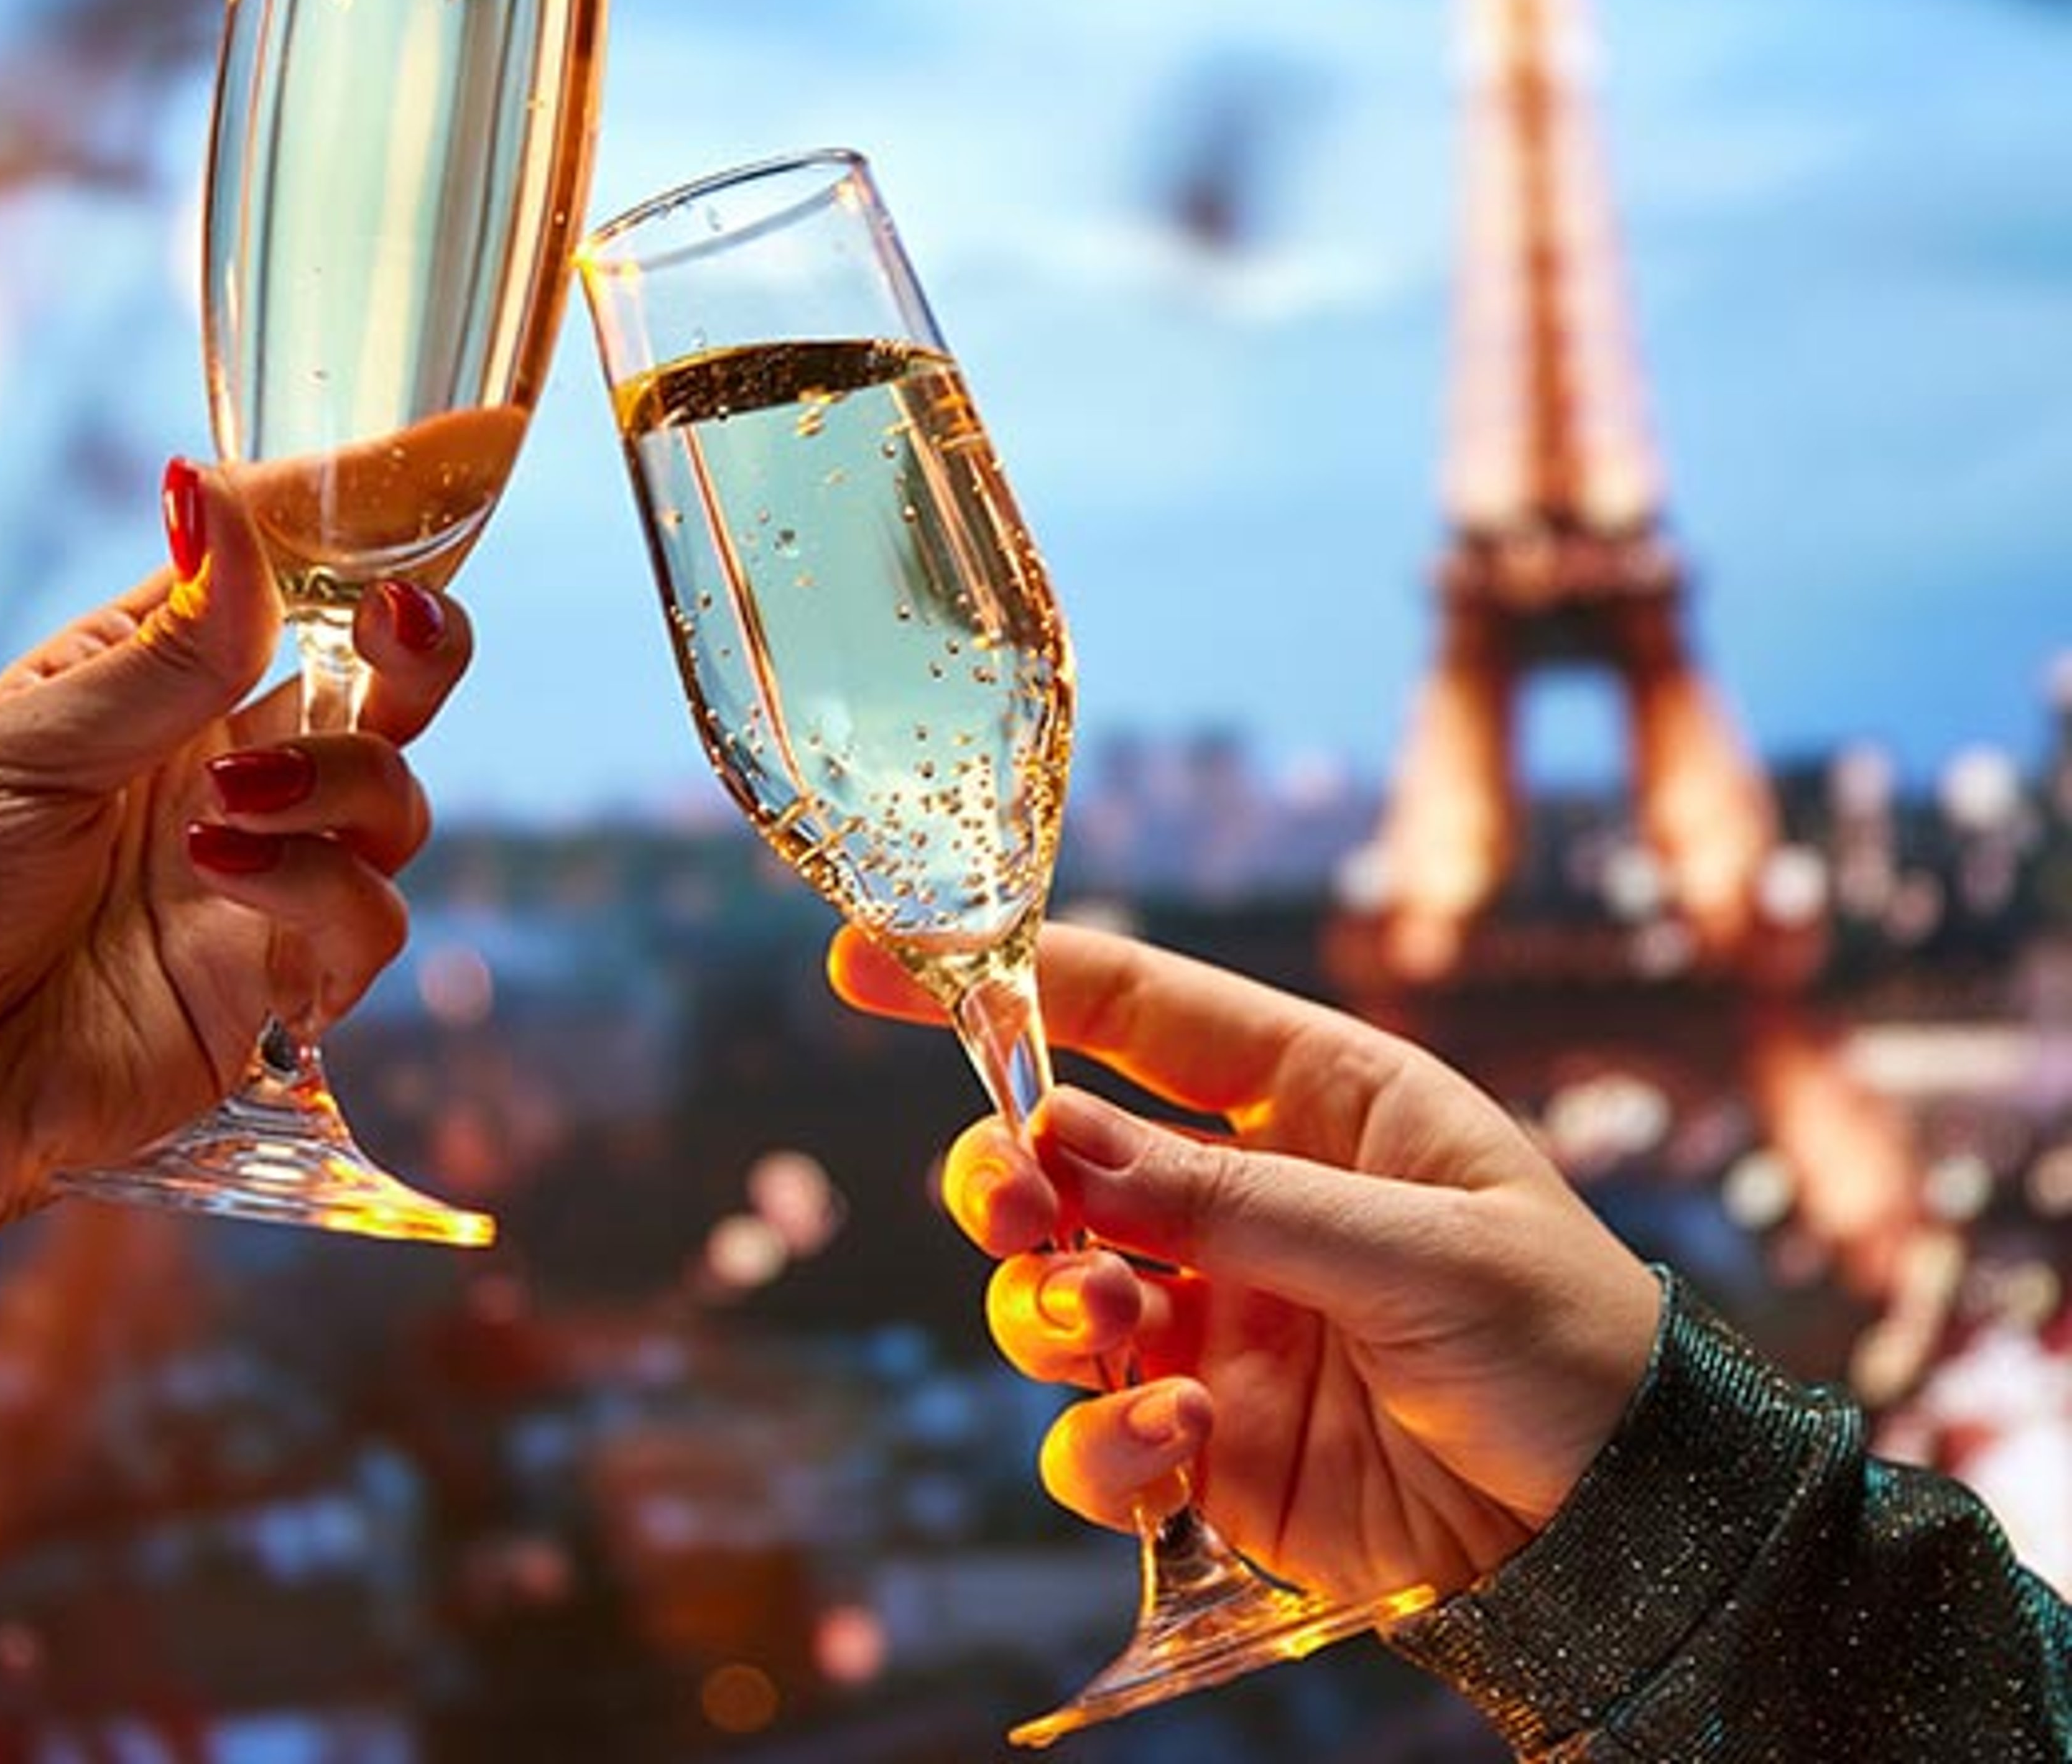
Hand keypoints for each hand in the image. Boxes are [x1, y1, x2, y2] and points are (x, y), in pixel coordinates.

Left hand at [0, 458, 471, 1261]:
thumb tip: (224, 498)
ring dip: (340, 780)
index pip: (283, 585)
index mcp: (153, 688)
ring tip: (230, 801)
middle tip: (400, 623)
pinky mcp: (276, 987)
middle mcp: (225, 773)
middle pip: (382, 687)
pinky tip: (221, 874)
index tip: (445, 454)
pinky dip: (316, 887)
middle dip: (418, 644)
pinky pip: (366, 920)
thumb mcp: (20, 749)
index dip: (361, 526)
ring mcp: (261, 880)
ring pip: (395, 799)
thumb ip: (164, 652)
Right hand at [830, 918, 1662, 1600]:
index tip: (871, 964)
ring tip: (1116, 1331)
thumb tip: (1059, 1141)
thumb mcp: (1422, 1245)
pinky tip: (1178, 1445)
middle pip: (1058, 1157)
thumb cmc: (1567, 1342)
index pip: (1134, 1007)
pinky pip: (1099, 1438)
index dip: (1005, 980)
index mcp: (1313, 1099)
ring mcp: (1218, 1322)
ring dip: (1050, 1308)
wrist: (1633, 1539)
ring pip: (1053, 1293)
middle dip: (1007, 1174)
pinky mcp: (1210, 1446)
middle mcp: (1244, 1198)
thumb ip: (1232, 1200)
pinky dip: (1108, 1445)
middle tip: (1013, 1204)